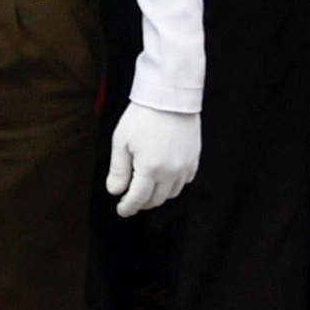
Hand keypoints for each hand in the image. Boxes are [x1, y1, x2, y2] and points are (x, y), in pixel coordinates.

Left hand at [104, 99, 203, 215]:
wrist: (169, 98)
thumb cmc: (142, 117)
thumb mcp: (121, 142)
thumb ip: (118, 170)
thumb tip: (115, 191)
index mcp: (150, 169)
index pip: (138, 198)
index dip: (128, 207)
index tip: (121, 211)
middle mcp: (171, 172)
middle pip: (156, 199)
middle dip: (141, 203)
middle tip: (130, 200)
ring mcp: (185, 167)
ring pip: (171, 193)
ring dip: (157, 196)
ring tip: (145, 190)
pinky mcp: (194, 160)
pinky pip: (184, 181)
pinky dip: (173, 185)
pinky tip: (163, 178)